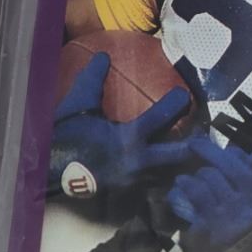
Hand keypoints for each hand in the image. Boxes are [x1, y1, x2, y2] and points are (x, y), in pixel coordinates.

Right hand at [49, 50, 191, 197]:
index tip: (185, 95)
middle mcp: (137, 162)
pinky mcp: (130, 195)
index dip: (175, 104)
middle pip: (177, 154)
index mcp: (127, 138)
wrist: (47, 171)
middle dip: (193, 144)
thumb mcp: (78, 105)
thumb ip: (93, 81)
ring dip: (180, 163)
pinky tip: (170, 172)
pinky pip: (155, 186)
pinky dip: (164, 179)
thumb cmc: (64, 136)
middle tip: (204, 133)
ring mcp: (135, 182)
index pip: (159, 118)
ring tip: (192, 152)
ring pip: (169, 173)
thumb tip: (104, 56)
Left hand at [166, 134, 251, 251]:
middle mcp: (243, 205)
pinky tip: (177, 192)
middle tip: (191, 147)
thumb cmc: (238, 216)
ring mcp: (224, 218)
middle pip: (216, 170)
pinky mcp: (206, 229)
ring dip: (189, 179)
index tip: (198, 141)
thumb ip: (243, 169)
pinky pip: (187, 199)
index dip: (213, 149)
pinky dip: (178, 192)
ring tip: (185, 181)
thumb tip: (229, 146)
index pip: (237, 163)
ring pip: (201, 182)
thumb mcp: (249, 194)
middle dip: (202, 158)